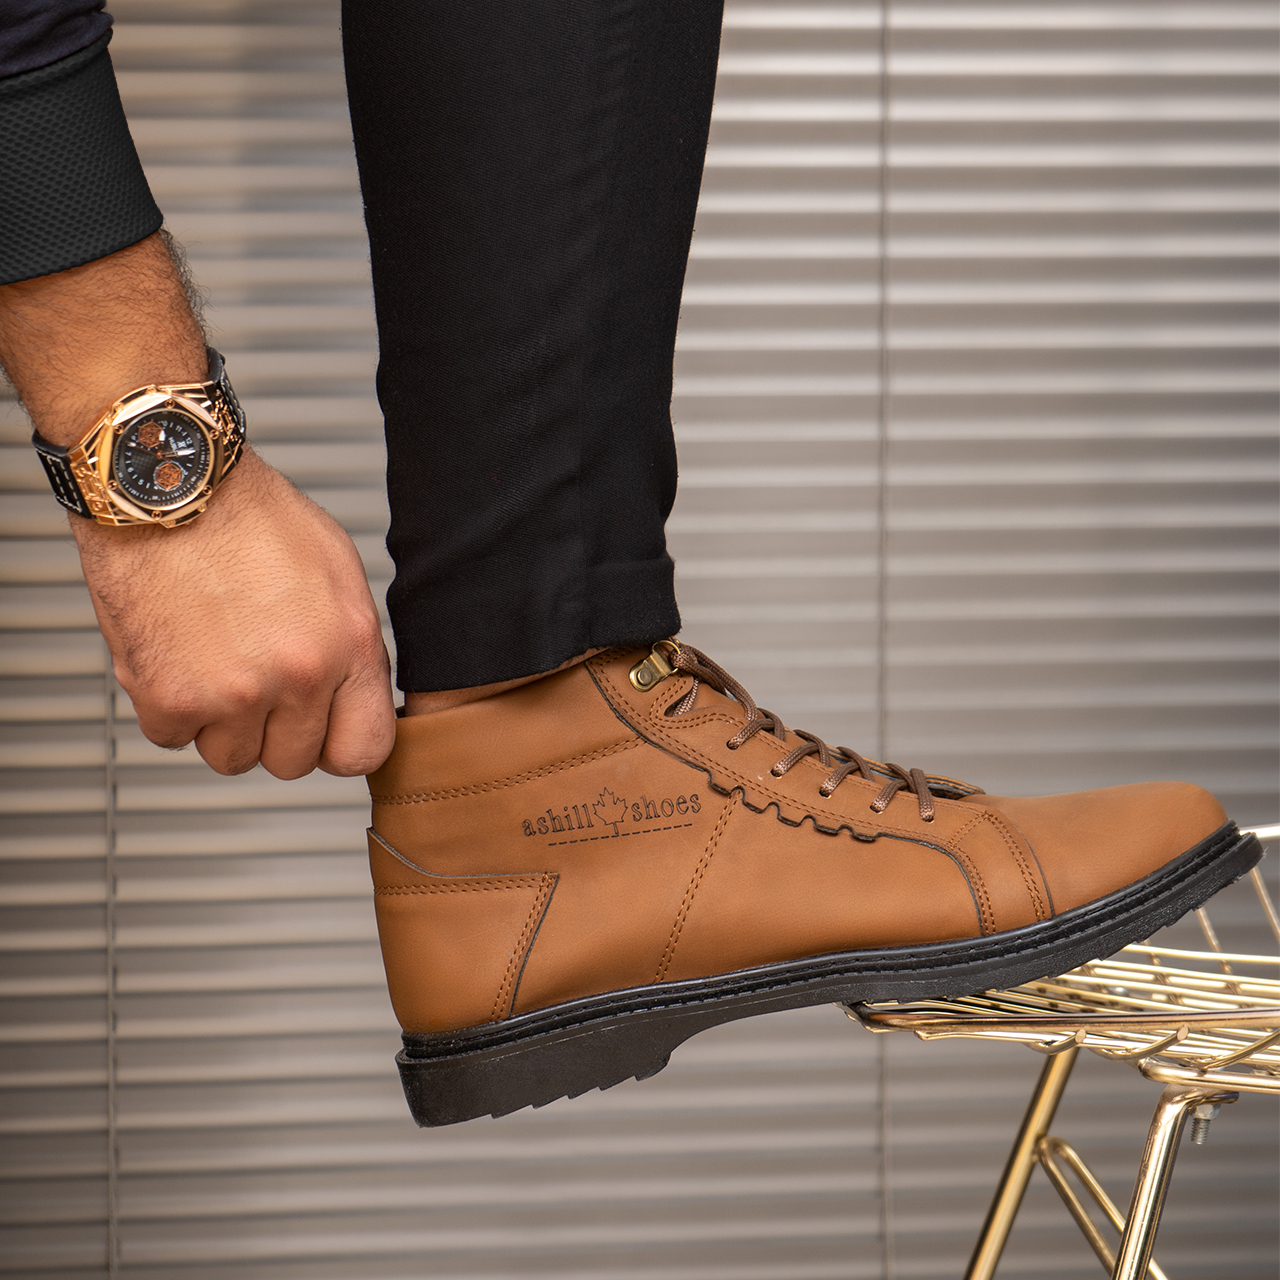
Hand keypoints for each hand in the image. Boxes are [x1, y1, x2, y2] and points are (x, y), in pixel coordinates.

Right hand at [75, 449, 396, 777]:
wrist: (167, 487)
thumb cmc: (248, 517)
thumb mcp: (337, 574)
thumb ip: (351, 647)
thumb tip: (354, 698)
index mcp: (349, 646)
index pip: (364, 750)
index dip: (341, 743)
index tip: (325, 730)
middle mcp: (298, 676)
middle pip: (293, 762)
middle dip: (277, 730)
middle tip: (258, 678)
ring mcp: (233, 694)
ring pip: (232, 757)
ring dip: (222, 722)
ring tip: (215, 658)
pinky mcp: (169, 698)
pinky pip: (174, 739)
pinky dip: (171, 708)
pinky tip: (179, 655)